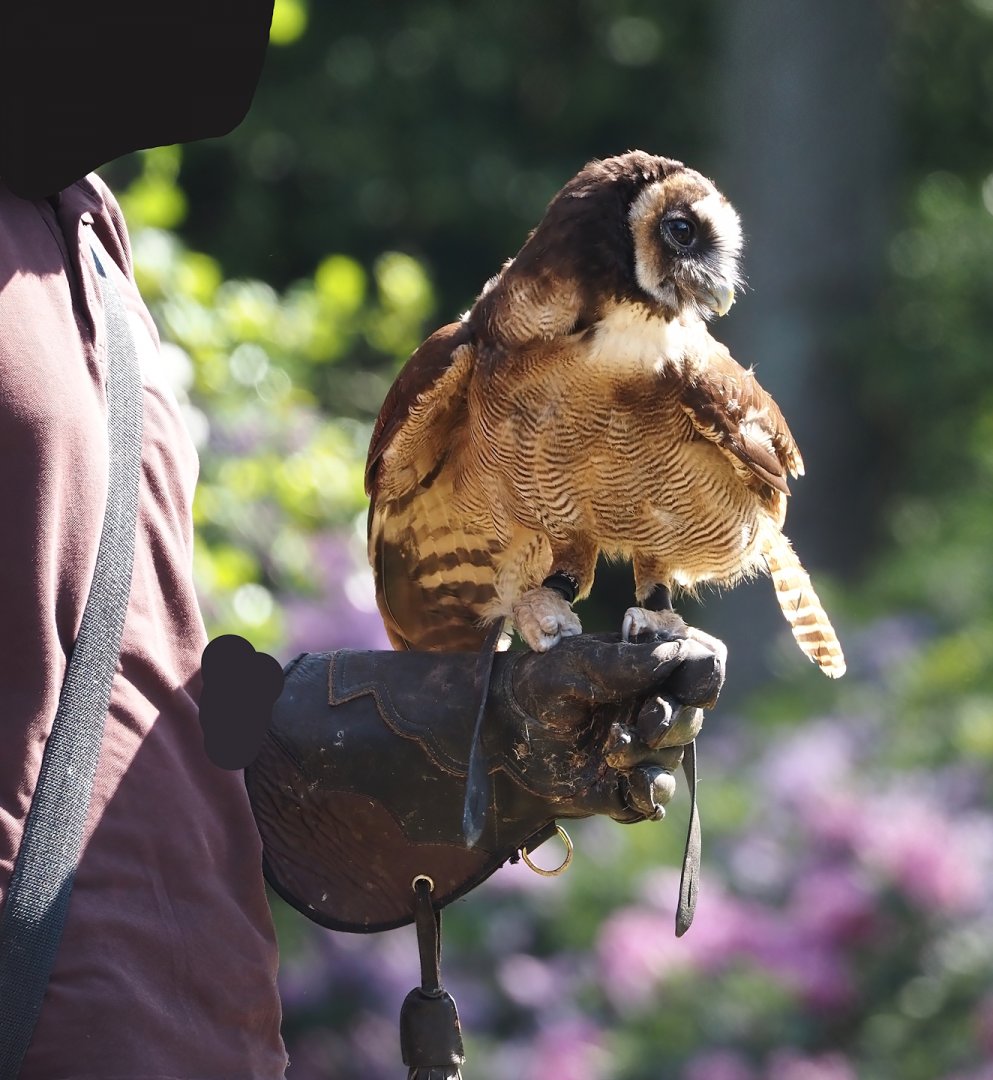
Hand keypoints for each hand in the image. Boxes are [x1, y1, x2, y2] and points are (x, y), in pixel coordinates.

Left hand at [492, 631, 724, 822]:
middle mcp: (650, 705)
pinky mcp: (626, 785)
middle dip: (672, 721)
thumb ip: (625, 662)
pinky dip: (649, 793)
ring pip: (673, 757)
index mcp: (645, 666)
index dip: (703, 675)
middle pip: (692, 715)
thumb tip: (678, 650)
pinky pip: (656, 795)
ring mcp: (641, 747)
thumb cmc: (537, 686)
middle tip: (644, 724)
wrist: (499, 737)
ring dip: (648, 756)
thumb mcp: (574, 665)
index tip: (686, 688)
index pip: (700, 664)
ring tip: (611, 750)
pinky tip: (630, 786)